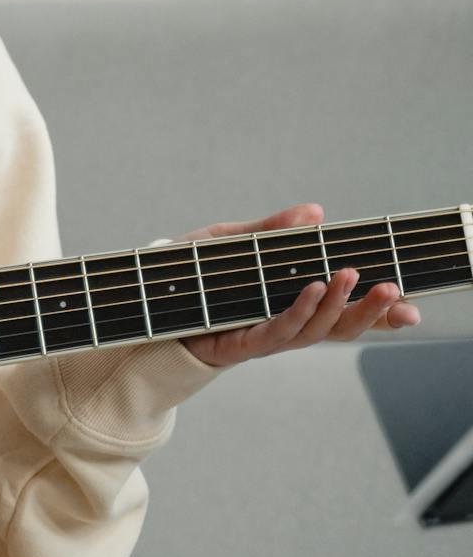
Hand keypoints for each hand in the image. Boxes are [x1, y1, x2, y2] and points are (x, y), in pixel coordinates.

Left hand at [180, 203, 420, 368]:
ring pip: (316, 331)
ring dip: (338, 305)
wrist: (145, 295)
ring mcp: (266, 336)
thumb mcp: (235, 242)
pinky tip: (314, 289)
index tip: (412, 308)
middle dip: (371, 311)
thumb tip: (315, 213)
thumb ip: (272, 231)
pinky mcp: (241, 343)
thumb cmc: (194, 272)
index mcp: (291, 301)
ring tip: (350, 277)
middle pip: (340, 327)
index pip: (344, 311)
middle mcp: (285, 323)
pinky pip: (278, 331)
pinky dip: (300, 311)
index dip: (379, 314)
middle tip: (393, 289)